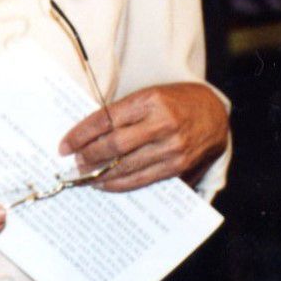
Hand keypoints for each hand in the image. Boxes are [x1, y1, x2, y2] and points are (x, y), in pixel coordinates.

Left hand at [59, 82, 228, 191]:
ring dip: (100, 174)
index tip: (65, 145)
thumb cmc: (175, 102)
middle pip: (114, 145)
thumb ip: (123, 113)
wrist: (215, 114)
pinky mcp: (179, 167)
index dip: (81, 134)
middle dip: (88, 156)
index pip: (106, 119)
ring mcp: (173, 148)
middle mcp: (163, 124)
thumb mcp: (150, 96)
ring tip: (84, 175)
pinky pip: (143, 180)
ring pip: (127, 167)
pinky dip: (120, 184)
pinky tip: (105, 183)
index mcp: (150, 100)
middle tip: (73, 162)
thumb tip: (87, 136)